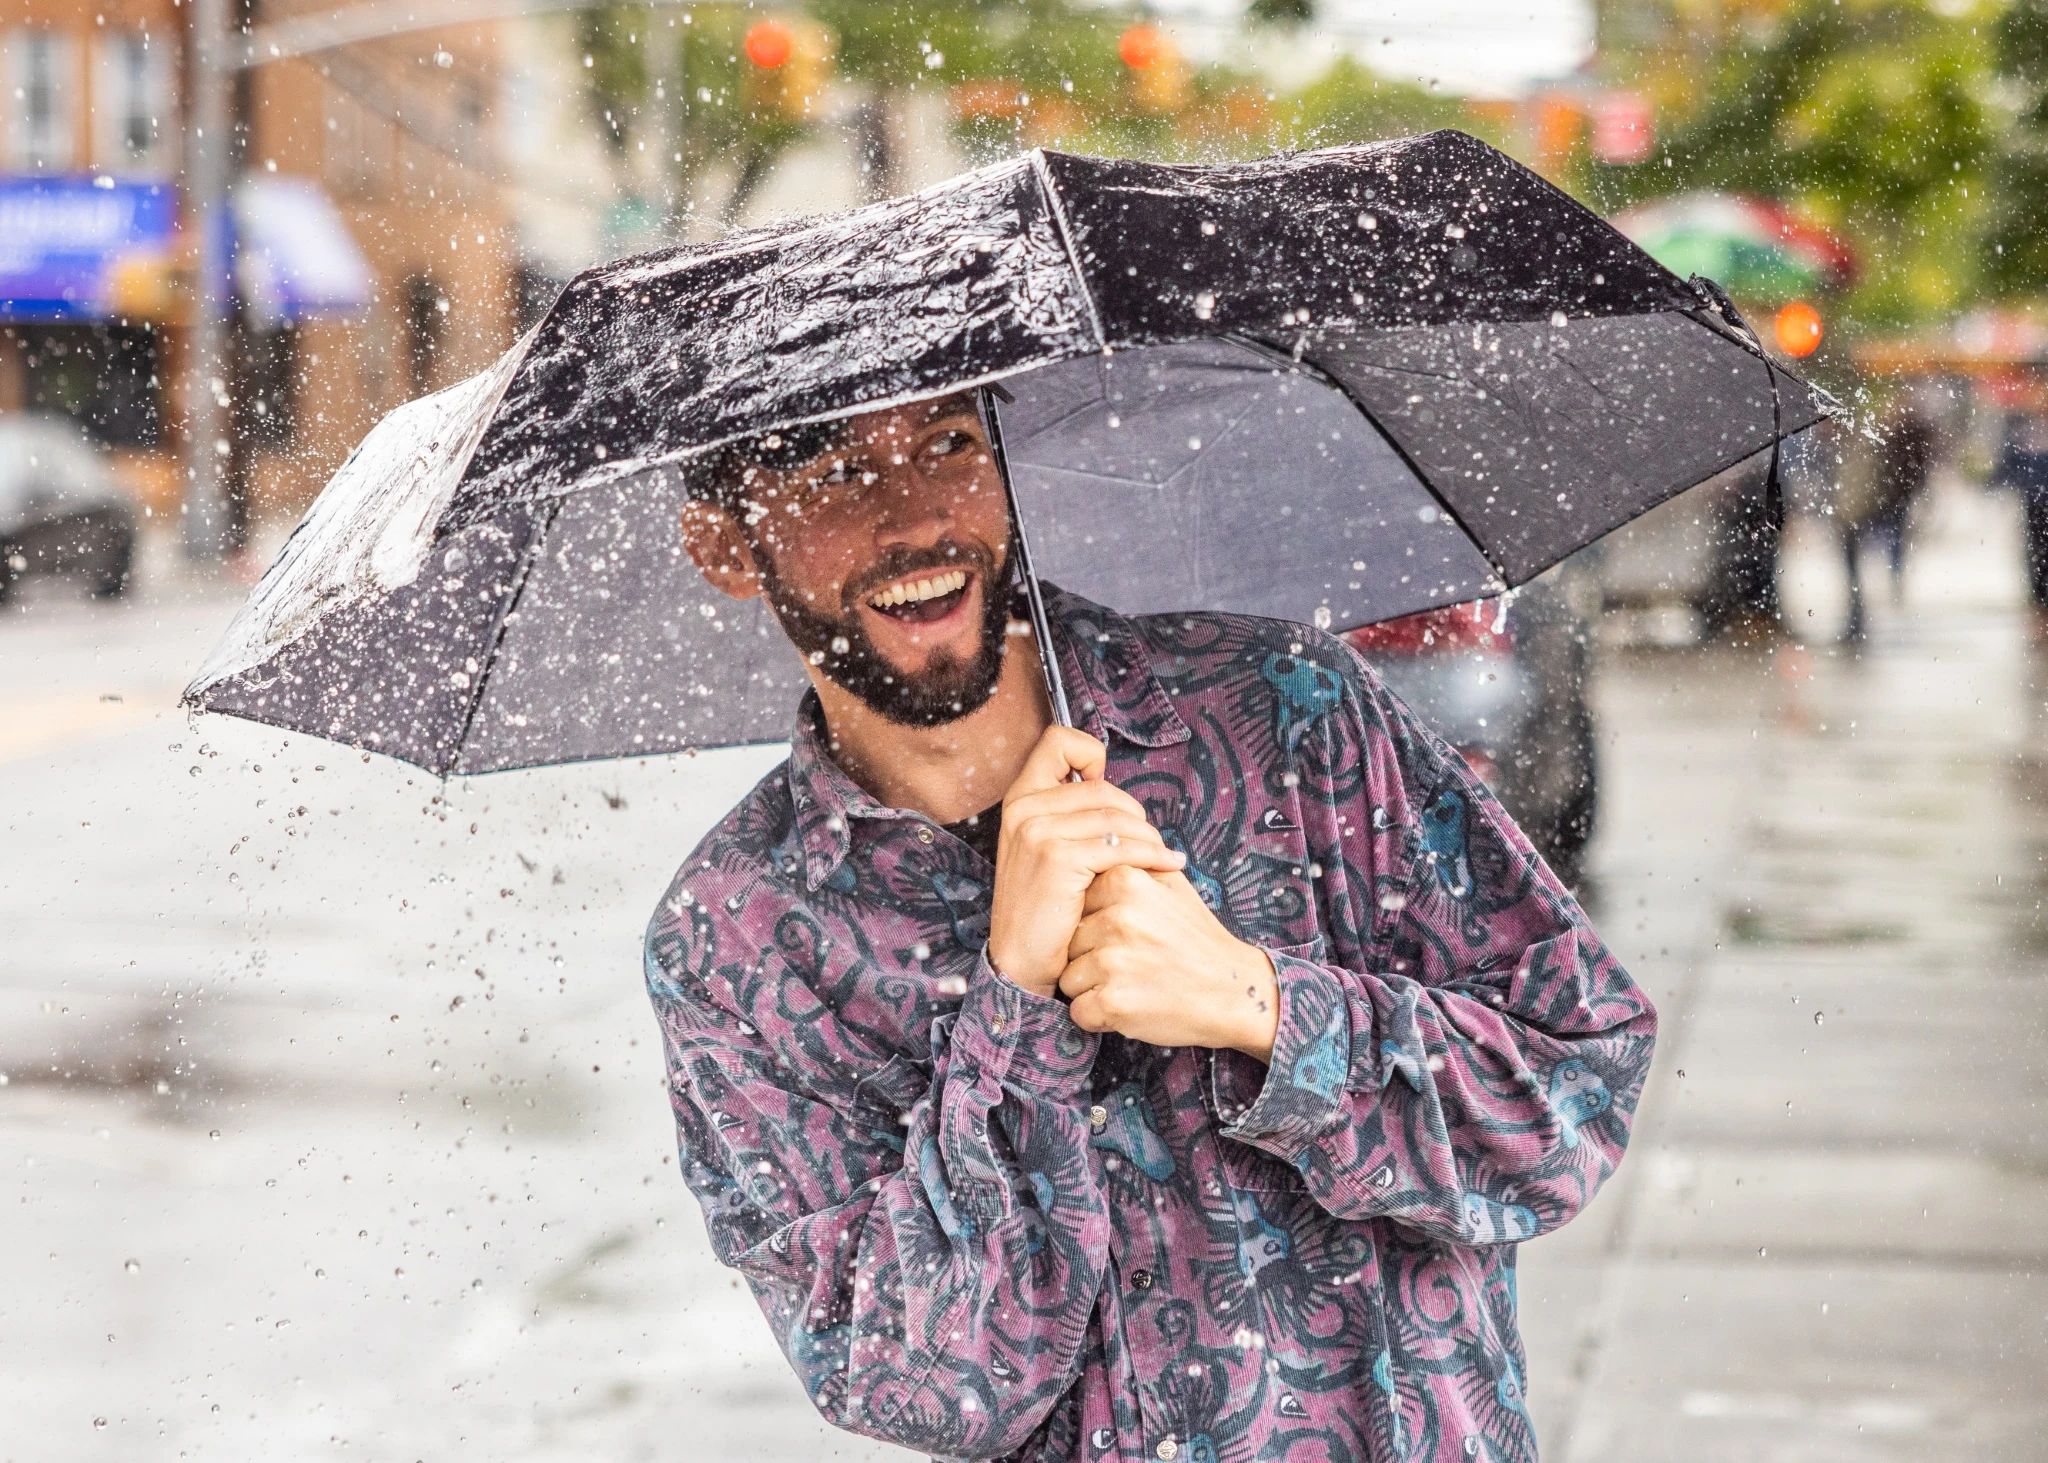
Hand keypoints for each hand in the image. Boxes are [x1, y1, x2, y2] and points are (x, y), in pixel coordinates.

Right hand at [985, 725, 1186, 996]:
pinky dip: (1152, 856)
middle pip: (1104, 788)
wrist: (1020, 960)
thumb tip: (1121, 800)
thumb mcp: (1046, 851)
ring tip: (1165, 858)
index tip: (1105, 786)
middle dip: (1137, 816)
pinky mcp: (1058, 859)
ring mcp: (1038, 831)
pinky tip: (1168, 867)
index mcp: (1020, 798)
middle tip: (1151, 844)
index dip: (1090, 754)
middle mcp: (1024, 808)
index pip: (1058, 741)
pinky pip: (1120, 846)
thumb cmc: (1045, 908)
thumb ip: (1071, 817)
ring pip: (1117, 817)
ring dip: (1151, 839)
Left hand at [1059, 865, 1279, 1055]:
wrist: (1235, 991)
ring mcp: (1114, 962)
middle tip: (1132, 963)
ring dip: (1092, 988)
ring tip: (1131, 984)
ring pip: (1068, 977)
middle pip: (1069, 941)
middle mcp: (1118, 918)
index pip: (1077, 903)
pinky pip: (1079, 1011)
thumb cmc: (1197, 939)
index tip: (1127, 934)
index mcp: (1126, 881)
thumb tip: (1096, 841)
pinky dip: (1098, 1016)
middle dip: (1090, 956)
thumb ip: (1133, 863)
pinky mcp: (1113, 1002)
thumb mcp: (1172, 885)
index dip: (1095, 924)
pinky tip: (1128, 1007)